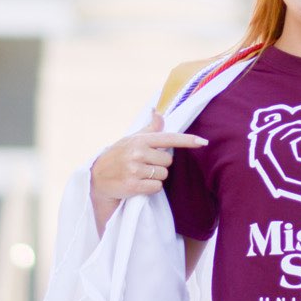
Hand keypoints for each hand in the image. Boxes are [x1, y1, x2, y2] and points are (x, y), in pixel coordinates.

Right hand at [92, 111, 205, 231]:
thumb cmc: (118, 156)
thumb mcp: (131, 139)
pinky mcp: (133, 185)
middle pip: (168, 161)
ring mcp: (135, 169)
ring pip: (164, 175)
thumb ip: (149, 129)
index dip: (187, 140)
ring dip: (155, 177)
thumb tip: (158, 112)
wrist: (97, 177)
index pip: (169, 138)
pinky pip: (157, 187)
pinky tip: (139, 184)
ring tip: (140, 174)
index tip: (203, 142)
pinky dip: (151, 188)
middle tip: (144, 165)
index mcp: (140, 140)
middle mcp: (138, 152)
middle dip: (160, 165)